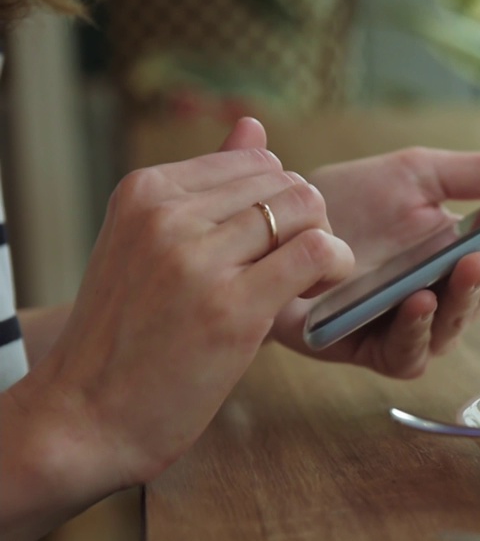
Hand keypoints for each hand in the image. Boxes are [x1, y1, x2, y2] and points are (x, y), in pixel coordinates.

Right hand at [9, 118, 352, 492]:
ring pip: (305, 210)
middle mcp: (168, 214)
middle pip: (287, 183)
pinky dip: (334, 267)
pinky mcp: (232, 306)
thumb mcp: (150, 244)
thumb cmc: (127, 335)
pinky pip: (315, 254)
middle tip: (299, 267)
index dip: (282, 201)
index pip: (257, 161)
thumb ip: (207, 187)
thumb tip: (252, 125)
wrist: (85, 415)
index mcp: (146, 191)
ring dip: (325, 245)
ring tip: (305, 282)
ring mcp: (198, 259)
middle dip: (309, 222)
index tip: (276, 243)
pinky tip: (316, 293)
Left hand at [265, 147, 479, 377]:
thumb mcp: (419, 172)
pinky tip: (418, 298)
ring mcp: (416, 325)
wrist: (273, 230)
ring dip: (469, 293)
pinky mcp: (376, 351)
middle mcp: (449, 292)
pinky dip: (416, 328)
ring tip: (475, 261)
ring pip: (458, 322)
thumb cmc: (345, 204)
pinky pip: (409, 353)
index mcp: (466, 251)